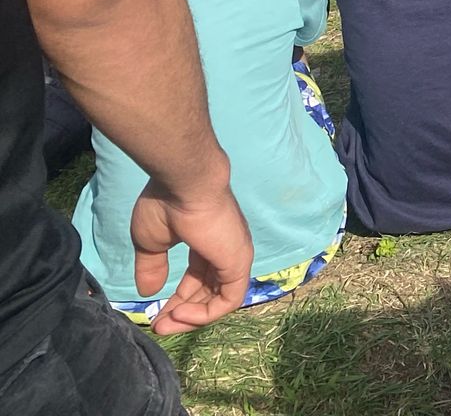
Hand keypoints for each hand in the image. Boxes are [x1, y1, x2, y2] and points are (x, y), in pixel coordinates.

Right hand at [130, 174, 253, 334]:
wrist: (183, 184)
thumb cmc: (166, 205)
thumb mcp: (151, 242)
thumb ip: (152, 267)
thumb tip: (149, 293)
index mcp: (207, 241)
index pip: (198, 279)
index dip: (178, 300)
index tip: (155, 316)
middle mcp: (225, 249)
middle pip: (208, 291)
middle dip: (183, 313)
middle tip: (159, 327)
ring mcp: (235, 256)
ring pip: (220, 299)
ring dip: (192, 318)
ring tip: (165, 324)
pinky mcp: (239, 262)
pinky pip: (228, 300)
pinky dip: (206, 314)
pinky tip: (180, 314)